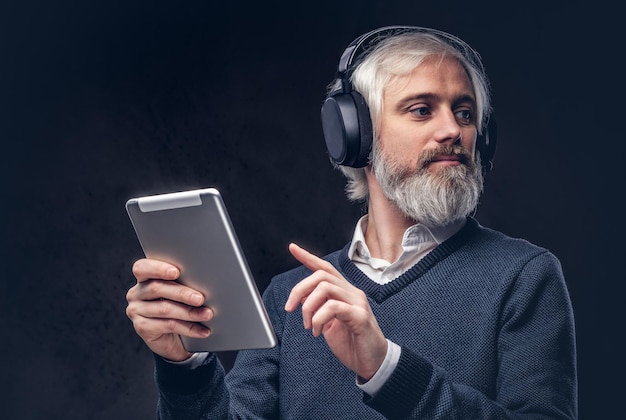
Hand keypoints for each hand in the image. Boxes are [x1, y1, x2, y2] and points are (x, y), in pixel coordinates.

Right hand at [125, 258, 212, 360]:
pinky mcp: (142, 328)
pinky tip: (202, 330)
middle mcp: (136, 293)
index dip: (158, 268)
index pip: (142, 268)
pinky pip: (168, 325)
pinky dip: (189, 328)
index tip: (176, 272)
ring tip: (207, 314)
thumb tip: (203, 279)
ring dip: (189, 312)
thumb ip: (184, 282)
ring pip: (164, 308)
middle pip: (157, 288)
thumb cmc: (180, 307)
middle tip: (200, 298)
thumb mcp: (180, 292)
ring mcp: (136, 311)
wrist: (175, 339)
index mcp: (144, 277)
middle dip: (182, 293)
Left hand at [285, 243, 387, 380]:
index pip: (325, 269)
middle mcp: (352, 292)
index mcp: (344, 292)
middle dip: (299, 289)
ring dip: (308, 307)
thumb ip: (319, 308)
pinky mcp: (360, 316)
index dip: (308, 257)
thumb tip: (302, 299)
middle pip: (321, 275)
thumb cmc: (352, 343)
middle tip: (290, 309)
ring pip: (325, 288)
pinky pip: (333, 307)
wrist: (372, 363)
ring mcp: (358, 302)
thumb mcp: (329, 323)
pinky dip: (319, 319)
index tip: (292, 248)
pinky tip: (318, 332)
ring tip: (308, 326)